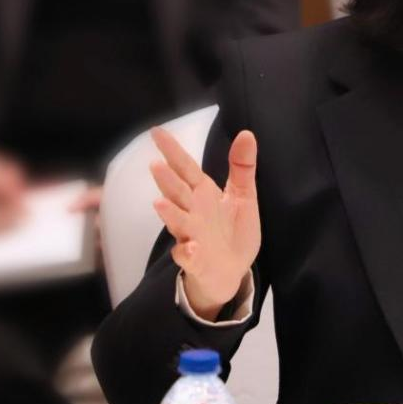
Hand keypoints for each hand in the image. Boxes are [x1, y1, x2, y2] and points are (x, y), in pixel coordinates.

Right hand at [150, 127, 260, 321]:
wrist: (231, 271)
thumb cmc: (232, 231)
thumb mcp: (243, 196)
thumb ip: (242, 167)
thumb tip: (247, 133)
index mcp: (203, 194)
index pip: (186, 168)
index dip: (173, 151)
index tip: (156, 131)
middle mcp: (192, 212)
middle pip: (178, 193)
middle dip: (167, 181)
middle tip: (155, 165)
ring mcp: (191, 236)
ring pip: (177, 222)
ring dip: (169, 214)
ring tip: (159, 204)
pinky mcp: (196, 261)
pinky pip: (188, 257)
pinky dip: (187, 253)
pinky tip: (190, 248)